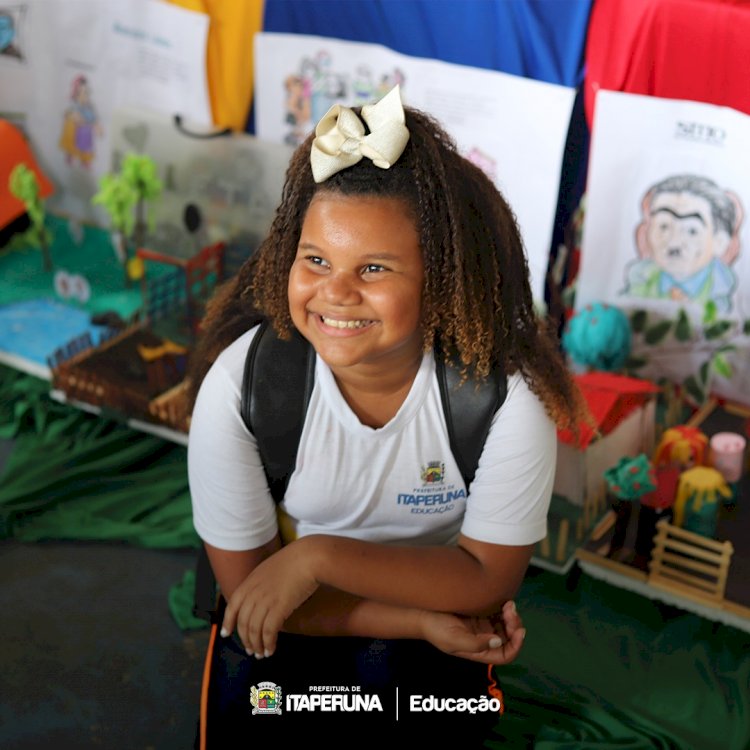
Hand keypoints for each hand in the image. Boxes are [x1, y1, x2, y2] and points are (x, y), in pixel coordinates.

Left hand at [221, 541, 318, 657]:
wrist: (309, 557)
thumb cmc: (296, 560)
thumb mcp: (271, 569)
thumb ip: (262, 584)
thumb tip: (262, 601)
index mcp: (250, 581)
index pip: (233, 605)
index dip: (228, 621)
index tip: (226, 634)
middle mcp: (254, 592)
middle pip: (243, 622)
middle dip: (245, 639)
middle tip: (251, 650)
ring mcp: (266, 600)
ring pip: (254, 630)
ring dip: (256, 645)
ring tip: (261, 654)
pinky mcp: (279, 608)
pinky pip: (268, 632)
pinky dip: (268, 643)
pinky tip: (271, 650)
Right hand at [420, 600, 524, 664]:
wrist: (422, 612)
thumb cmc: (435, 628)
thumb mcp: (453, 639)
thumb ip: (475, 643)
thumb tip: (497, 641)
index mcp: (479, 651)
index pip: (505, 655)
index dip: (516, 645)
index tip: (519, 631)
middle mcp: (484, 640)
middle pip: (508, 638)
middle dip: (514, 626)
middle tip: (511, 610)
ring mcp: (482, 627)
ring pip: (505, 625)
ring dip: (511, 617)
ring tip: (509, 604)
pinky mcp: (479, 614)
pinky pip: (497, 613)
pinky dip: (504, 609)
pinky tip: (503, 601)